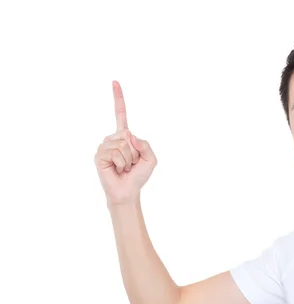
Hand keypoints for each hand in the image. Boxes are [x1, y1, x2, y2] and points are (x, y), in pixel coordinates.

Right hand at [94, 80, 157, 205]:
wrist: (128, 191)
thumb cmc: (138, 175)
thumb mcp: (151, 159)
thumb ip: (146, 145)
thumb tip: (129, 136)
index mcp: (125, 136)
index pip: (121, 114)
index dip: (118, 98)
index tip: (114, 81)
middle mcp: (113, 138)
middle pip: (128, 135)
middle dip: (135, 152)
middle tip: (130, 164)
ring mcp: (105, 146)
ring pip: (123, 145)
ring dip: (128, 159)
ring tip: (124, 167)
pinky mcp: (99, 155)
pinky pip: (115, 153)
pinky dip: (121, 163)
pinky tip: (117, 169)